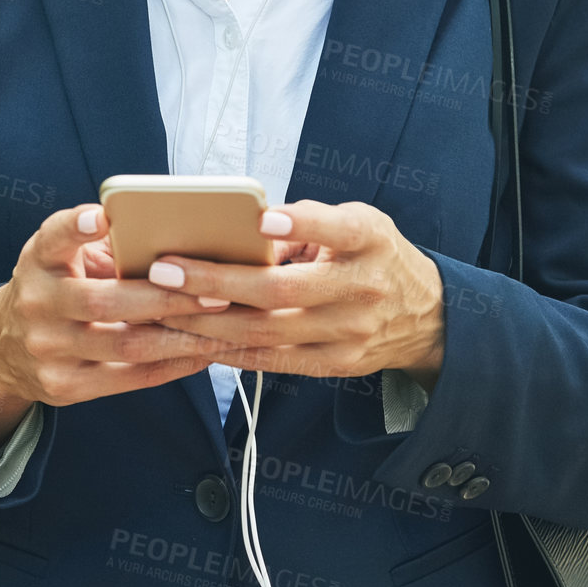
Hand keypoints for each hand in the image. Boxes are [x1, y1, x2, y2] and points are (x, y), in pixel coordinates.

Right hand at [0, 202, 234, 449]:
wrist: (5, 347)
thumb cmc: (55, 287)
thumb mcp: (61, 256)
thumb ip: (105, 243)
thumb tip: (175, 233)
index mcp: (39, 261)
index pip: (53, 238)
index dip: (77, 227)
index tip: (103, 216)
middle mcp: (38, 303)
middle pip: (105, 302)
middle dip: (166, 298)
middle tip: (216, 292)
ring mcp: (48, 349)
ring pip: (126, 345)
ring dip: (180, 336)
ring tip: (222, 326)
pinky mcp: (64, 385)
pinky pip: (129, 378)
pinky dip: (171, 366)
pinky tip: (202, 352)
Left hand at [146, 200, 444, 390]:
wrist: (427, 317)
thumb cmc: (374, 256)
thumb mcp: (358, 223)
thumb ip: (308, 222)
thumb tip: (241, 229)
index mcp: (370, 242)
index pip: (339, 230)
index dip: (302, 225)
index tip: (262, 220)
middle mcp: (362, 290)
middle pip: (283, 291)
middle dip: (216, 281)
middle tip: (164, 268)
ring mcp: (349, 334)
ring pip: (267, 332)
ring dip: (207, 321)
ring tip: (160, 305)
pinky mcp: (335, 366)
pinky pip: (272, 361)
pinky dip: (229, 350)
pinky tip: (192, 336)